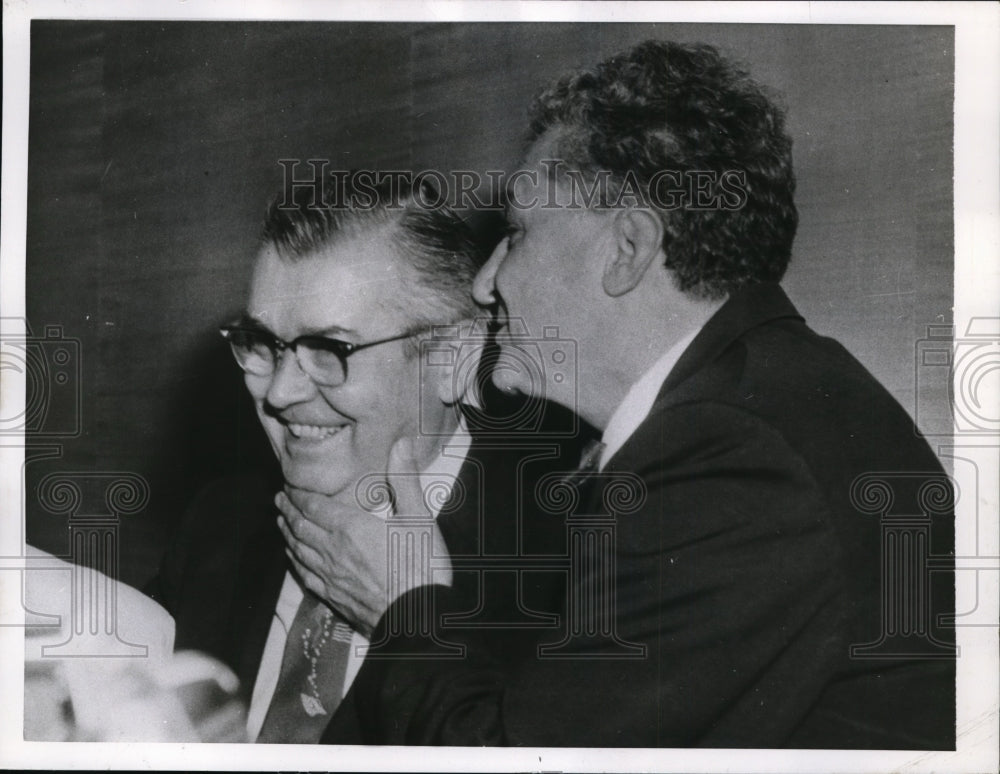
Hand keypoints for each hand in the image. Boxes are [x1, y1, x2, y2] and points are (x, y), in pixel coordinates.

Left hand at [276, 436, 453, 636]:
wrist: (419, 620)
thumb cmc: (422, 568)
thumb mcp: (420, 519)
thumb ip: (406, 481)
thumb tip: (400, 445)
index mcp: (351, 528)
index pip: (314, 507)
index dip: (299, 495)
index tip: (290, 486)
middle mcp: (333, 551)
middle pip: (300, 527)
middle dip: (288, 511)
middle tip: (279, 500)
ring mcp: (331, 577)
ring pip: (299, 551)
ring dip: (287, 534)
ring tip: (281, 523)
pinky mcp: (334, 598)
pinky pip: (305, 576)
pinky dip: (295, 562)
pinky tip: (295, 560)